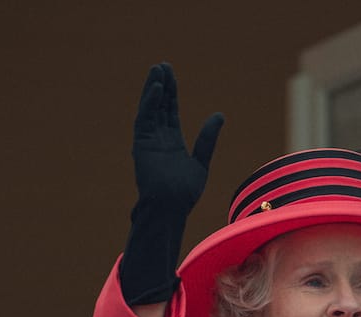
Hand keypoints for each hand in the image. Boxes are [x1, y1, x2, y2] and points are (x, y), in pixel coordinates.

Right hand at [131, 62, 222, 214]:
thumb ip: (208, 137)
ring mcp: (148, 140)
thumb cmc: (185, 191)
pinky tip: (156, 87)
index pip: (170, 111)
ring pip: (150, 108)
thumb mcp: (201, 160)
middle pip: (159, 106)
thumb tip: (219, 115)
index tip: (171, 76)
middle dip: (162, 86)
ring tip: (157, 69)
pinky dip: (149, 102)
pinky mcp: (141, 143)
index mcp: (171, 142)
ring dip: (153, 89)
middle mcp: (158, 138)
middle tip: (163, 65)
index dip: (171, 94)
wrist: (171, 207)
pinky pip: (145, 118)